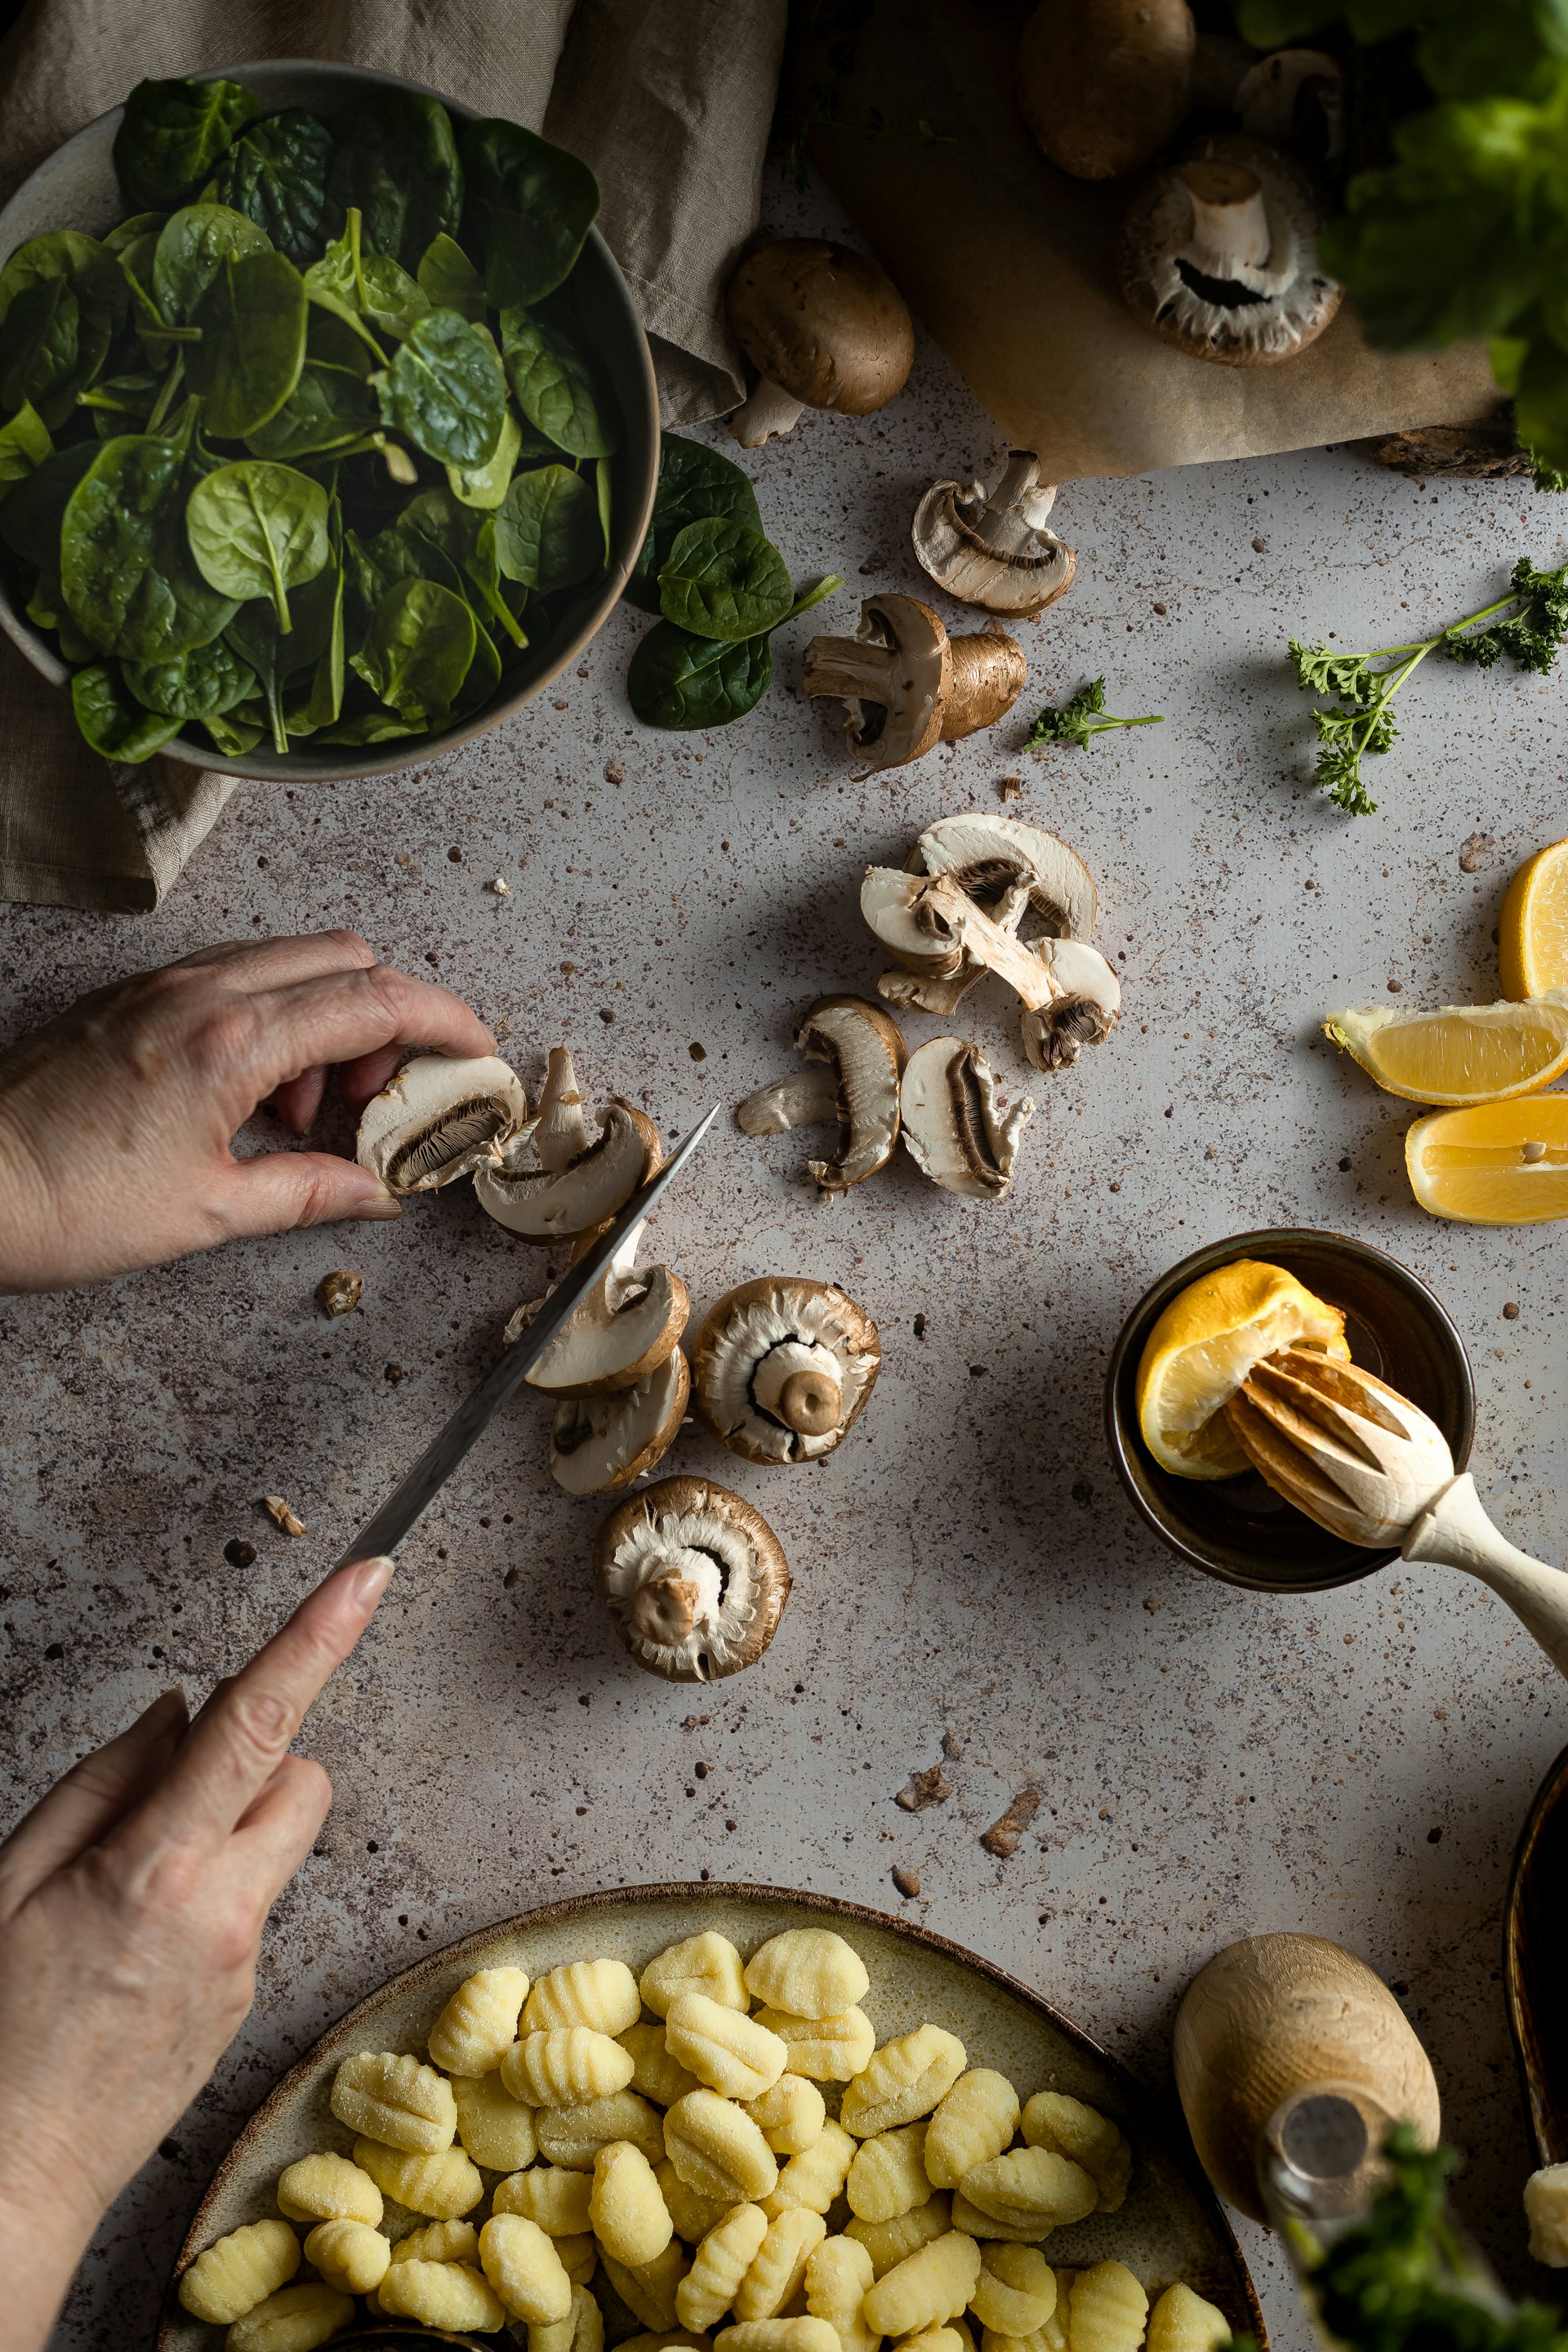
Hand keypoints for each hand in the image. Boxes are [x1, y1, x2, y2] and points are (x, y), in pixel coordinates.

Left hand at [0, 930, 495, 1291]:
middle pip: (345, 956)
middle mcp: (203, 991)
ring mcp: (163, 983)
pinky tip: (253, 1091)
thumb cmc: (68, 1204)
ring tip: (303, 1109)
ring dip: (328, 1016)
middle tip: (380, 1094)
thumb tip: (374, 1194)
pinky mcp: (133, 994)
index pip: (375, 1001)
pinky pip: (236, 973)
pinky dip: (274, 1014)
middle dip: (389, 1017)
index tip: (476, 1047)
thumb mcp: (209, 1212)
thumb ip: (307, 1191)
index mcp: (234, 1041)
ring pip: (291, 958)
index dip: (444, 1020)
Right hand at [0, 1554, 394, 2351]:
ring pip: (281, 1848)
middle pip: (304, 1780)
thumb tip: (179, 1713)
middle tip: (164, 1800)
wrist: (10, 2180)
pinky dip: (214, 1900)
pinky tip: (135, 1954)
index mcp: (160, 1870)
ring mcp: (245, 1966)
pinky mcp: (247, 2005)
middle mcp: (226, 1914)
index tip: (370, 1575)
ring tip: (131, 1894)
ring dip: (233, 1834)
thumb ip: (105, 1782)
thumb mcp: (12, 1883)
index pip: (259, 1723)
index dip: (319, 1636)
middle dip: (257, 1762)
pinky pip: (254, 1912)